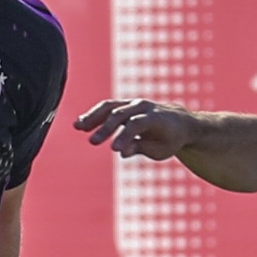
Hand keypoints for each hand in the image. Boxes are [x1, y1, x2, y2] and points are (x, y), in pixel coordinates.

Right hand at [74, 98, 204, 159]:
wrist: (178, 122)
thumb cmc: (169, 139)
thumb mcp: (160, 150)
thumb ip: (140, 148)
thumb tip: (122, 152)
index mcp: (156, 118)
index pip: (136, 124)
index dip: (124, 135)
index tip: (113, 149)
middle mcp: (143, 107)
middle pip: (121, 114)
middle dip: (106, 128)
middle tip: (92, 142)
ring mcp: (133, 104)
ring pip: (110, 106)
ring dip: (94, 116)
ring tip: (78, 127)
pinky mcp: (124, 105)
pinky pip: (107, 107)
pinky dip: (94, 115)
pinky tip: (80, 124)